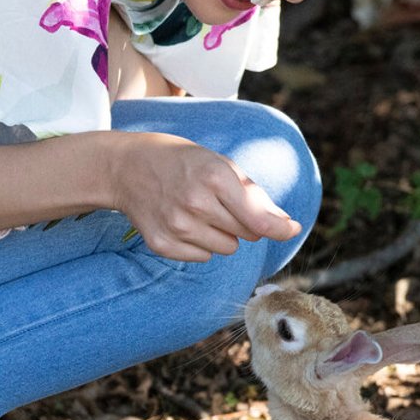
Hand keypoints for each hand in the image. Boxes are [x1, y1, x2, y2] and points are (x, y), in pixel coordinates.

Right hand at [110, 132, 300, 260]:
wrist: (127, 167)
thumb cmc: (182, 162)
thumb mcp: (221, 164)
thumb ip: (254, 195)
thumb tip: (287, 227)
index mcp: (214, 177)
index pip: (259, 219)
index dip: (281, 228)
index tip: (292, 229)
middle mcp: (195, 203)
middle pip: (246, 235)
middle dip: (243, 222)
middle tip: (221, 202)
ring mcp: (176, 226)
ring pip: (226, 249)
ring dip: (221, 234)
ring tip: (199, 211)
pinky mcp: (162, 244)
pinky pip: (202, 257)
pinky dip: (199, 244)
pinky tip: (182, 221)